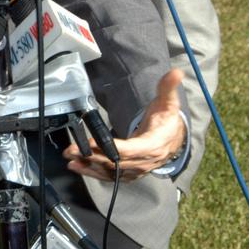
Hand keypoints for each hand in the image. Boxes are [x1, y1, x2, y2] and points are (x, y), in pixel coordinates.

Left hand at [65, 69, 186, 182]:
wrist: (172, 138)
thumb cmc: (166, 120)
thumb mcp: (168, 102)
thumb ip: (168, 87)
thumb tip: (177, 72)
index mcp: (154, 144)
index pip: (133, 149)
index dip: (114, 148)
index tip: (93, 142)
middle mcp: (145, 161)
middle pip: (117, 162)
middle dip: (93, 156)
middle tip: (73, 150)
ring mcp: (137, 169)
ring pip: (111, 171)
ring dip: (90, 167)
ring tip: (71, 161)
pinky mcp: (129, 172)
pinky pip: (111, 176)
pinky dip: (94, 173)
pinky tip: (78, 168)